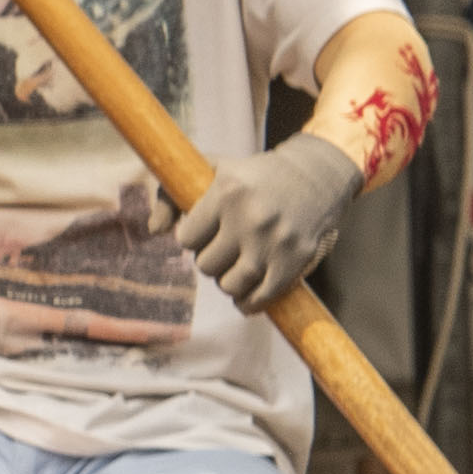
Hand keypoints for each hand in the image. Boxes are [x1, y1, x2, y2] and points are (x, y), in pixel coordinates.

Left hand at [175, 129, 360, 311]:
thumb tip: (154, 231)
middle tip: (225, 246)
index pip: (187, 238)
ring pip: (229, 285)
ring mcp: (275, 242)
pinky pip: (260, 298)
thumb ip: (172, 196)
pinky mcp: (296, 260)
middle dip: (211, 258)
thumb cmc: (255, 176)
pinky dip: (248, 303)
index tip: (205, 230)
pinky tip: (245, 295)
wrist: (318, 174)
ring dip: (228, 280)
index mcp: (228, 192)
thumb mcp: (212, 170)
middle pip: (206, 265)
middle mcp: (251, 217)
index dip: (193, 237)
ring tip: (236, 265)